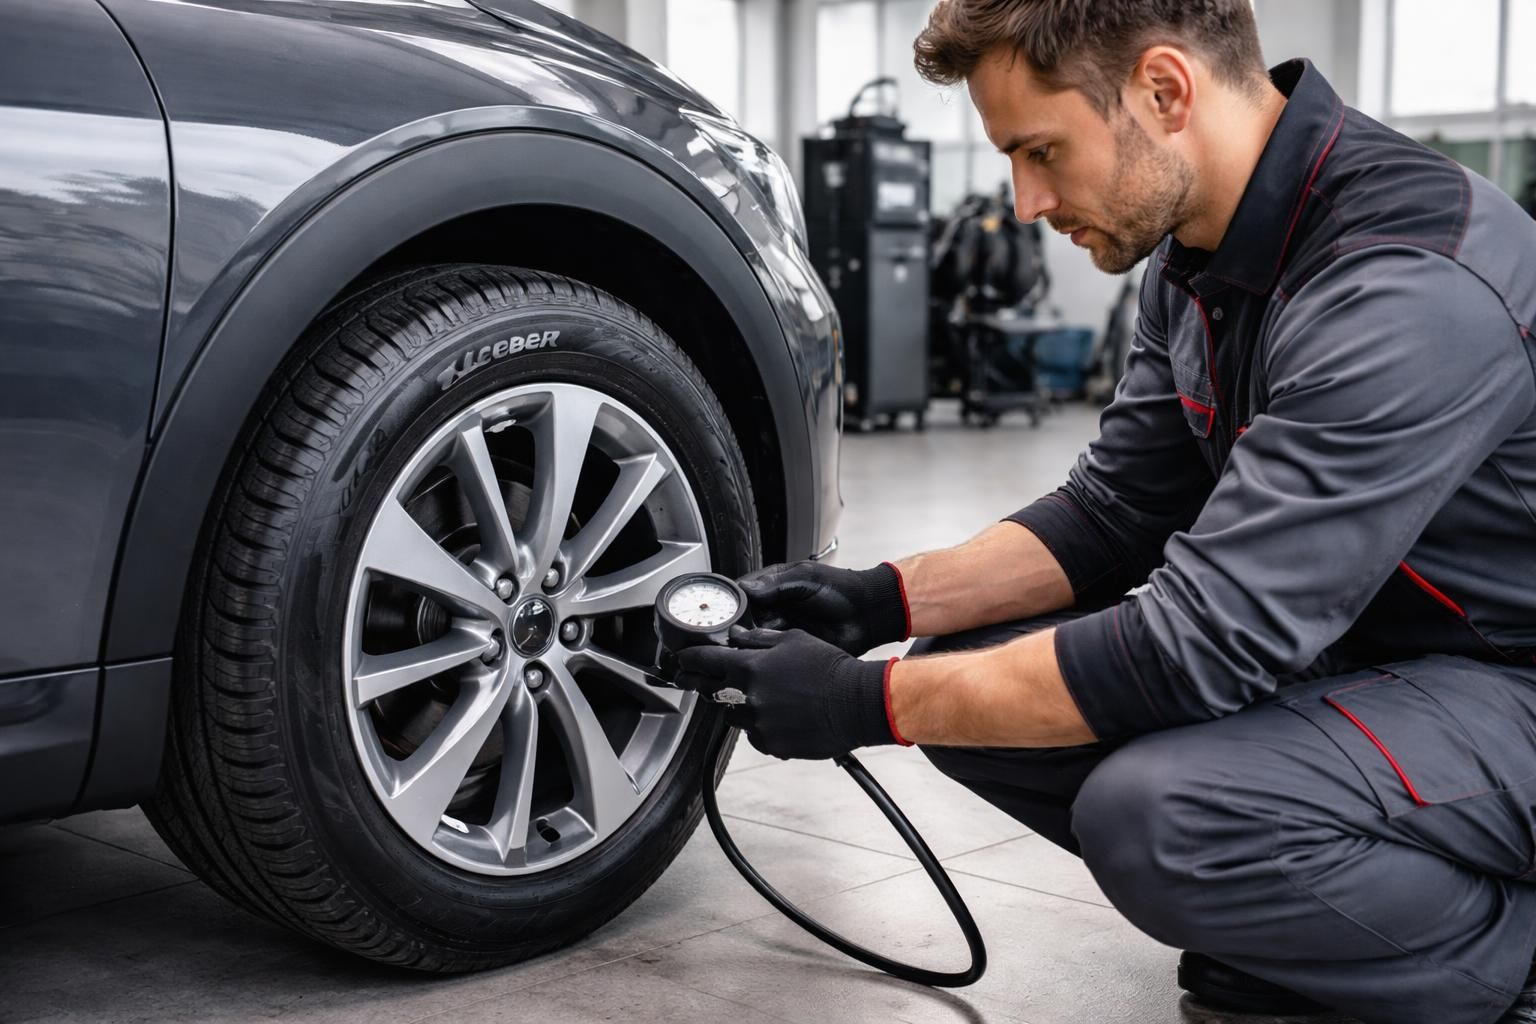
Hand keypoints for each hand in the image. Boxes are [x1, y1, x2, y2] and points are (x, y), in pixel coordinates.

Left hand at [673, 627, 901, 759]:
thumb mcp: (794, 640)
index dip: (690, 659)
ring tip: (757, 698)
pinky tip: (777, 716)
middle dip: (701, 683)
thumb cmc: (830, 667)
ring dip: (737, 705)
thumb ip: (759, 640)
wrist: (856, 702)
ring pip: (732, 715)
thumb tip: (737, 638)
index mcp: (751, 667)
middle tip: (693, 680)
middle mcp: (748, 697)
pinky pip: (754, 735)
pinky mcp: (771, 743)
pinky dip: (759, 726)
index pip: (706, 661)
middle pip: (711, 691)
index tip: (681, 659)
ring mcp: (758, 723)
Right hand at [737, 561, 910, 655]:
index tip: (722, 612)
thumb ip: (776, 584)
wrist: (867, 615)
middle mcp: (776, 607)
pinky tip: (763, 655)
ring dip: (750, 642)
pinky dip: (766, 655)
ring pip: (755, 637)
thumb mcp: (807, 579)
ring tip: (745, 646)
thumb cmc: (843, 590)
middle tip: (732, 634)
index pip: (744, 594)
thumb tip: (746, 588)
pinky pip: (772, 653)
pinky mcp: (792, 647)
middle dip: (737, 627)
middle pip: (744, 619)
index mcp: (775, 586)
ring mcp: (783, 628)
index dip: (732, 603)